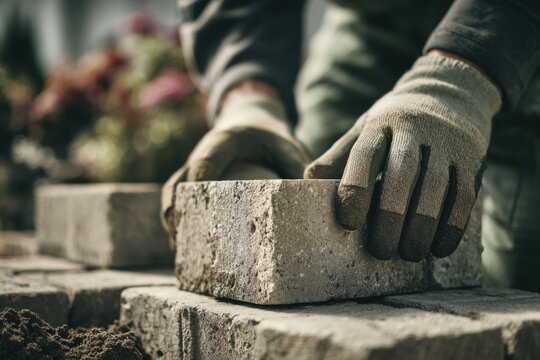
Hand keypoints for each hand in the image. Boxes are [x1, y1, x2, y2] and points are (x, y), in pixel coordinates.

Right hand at [161, 90, 309, 244]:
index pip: (208, 159)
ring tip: (179, 253)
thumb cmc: (271, 140)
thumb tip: (312, 203)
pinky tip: (184, 250)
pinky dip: (178, 223)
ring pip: (174, 194)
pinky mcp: (194, 185)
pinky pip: (179, 202)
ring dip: (173, 221)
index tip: (202, 199)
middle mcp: (202, 156)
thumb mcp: (287, 146)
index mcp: (225, 141)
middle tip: (182, 241)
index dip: (201, 178)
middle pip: (180, 182)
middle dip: (178, 210)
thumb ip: (296, 169)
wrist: (252, 124)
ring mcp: (194, 171)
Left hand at [305, 55, 500, 260]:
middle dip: (390, 216)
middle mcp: (415, 129)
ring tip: (409, 254)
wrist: (450, 93)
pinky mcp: (472, 158)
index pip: (364, 154)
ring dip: (422, 225)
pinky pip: (465, 194)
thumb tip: (306, 181)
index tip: (348, 223)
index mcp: (380, 124)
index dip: (355, 188)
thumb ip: (339, 156)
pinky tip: (439, 248)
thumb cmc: (396, 124)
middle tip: (380, 251)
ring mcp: (447, 142)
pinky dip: (452, 225)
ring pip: (436, 186)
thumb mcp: (366, 130)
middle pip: (402, 172)